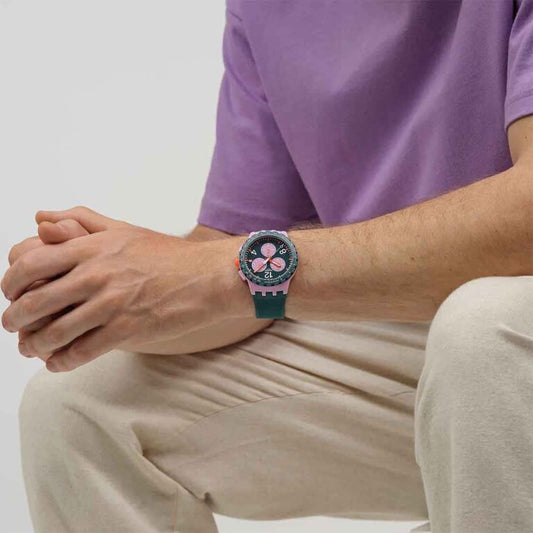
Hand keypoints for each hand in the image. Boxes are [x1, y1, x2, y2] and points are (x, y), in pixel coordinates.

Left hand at [2, 206, 238, 371]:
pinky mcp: (126, 330)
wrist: (208, 277)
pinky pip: (81, 351)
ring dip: (34, 345)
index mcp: (93, 248)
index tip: (12, 293)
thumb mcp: (124, 229)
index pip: (31, 262)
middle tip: (13, 324)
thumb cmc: (169, 255)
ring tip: (31, 347)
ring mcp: (111, 304)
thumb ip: (82, 220)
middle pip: (35, 301)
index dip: (12, 282)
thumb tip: (41, 218)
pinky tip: (59, 362)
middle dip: (14, 318)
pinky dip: (62, 361)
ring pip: (54, 332)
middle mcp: (96, 274)